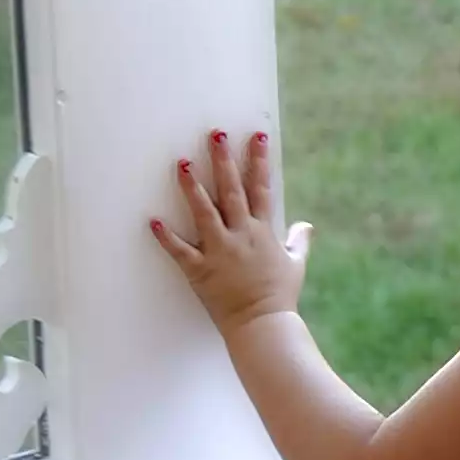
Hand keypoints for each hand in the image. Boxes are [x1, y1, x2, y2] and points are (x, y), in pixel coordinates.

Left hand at [150, 129, 312, 333]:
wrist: (263, 324)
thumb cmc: (280, 295)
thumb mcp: (296, 264)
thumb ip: (300, 241)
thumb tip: (306, 226)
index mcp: (263, 231)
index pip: (262, 188)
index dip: (259, 160)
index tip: (255, 136)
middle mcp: (241, 235)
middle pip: (232, 191)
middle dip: (223, 161)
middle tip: (214, 135)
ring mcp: (220, 251)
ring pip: (204, 212)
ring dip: (192, 187)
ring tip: (181, 163)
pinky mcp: (201, 270)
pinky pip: (180, 251)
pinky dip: (166, 237)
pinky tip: (153, 220)